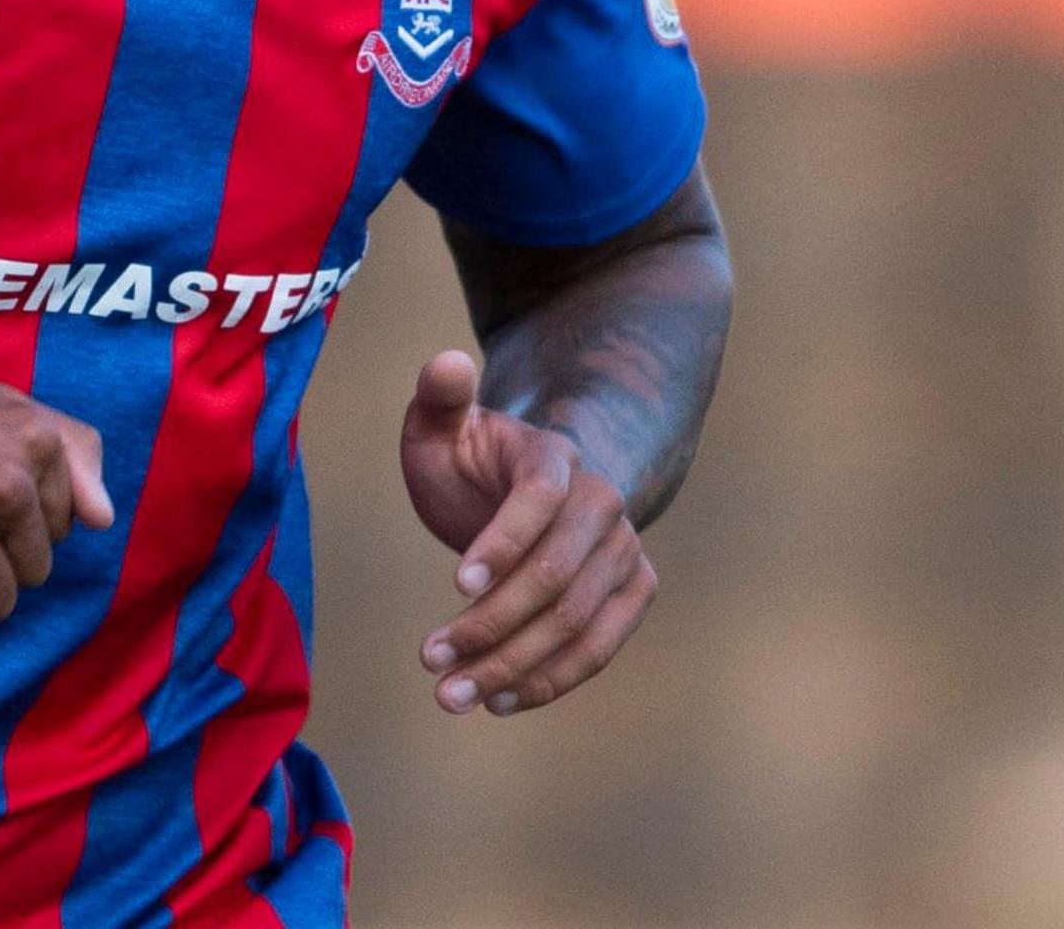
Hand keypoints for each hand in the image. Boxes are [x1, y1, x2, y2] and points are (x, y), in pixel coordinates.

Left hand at [397, 349, 657, 716]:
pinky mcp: (633, 593)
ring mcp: (625, 551)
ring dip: (515, 665)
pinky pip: (599, 648)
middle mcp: (602, 503)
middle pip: (557, 576)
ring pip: (578, 622)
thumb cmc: (473, 462)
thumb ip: (440, 399)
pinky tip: (497, 700)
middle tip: (430, 660)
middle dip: (493, 624)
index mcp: (555, 456)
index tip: (456, 584)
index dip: (503, 542)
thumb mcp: (442, 428)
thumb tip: (446, 363)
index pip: (541, 499)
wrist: (529, 492)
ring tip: (451, 695)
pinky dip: (551, 679)